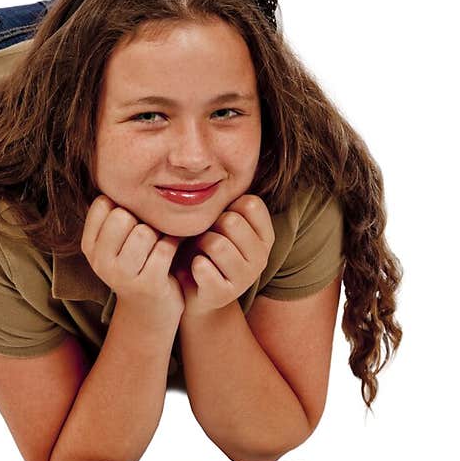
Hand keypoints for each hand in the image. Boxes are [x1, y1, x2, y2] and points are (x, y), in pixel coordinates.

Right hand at [81, 195, 183, 327]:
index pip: (103, 203)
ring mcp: (123, 275)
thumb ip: (115, 214)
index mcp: (90, 246)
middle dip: (141, 221)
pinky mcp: (149, 284)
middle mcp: (101, 262)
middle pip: (123, 216)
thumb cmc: (138, 264)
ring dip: (159, 235)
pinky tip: (173, 251)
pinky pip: (165, 247)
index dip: (124, 207)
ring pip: (144, 231)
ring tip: (159, 246)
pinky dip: (174, 244)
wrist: (151, 311)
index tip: (132, 223)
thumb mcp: (117, 243)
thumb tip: (120, 169)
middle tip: (148, 236)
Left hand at [174, 194, 274, 317]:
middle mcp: (262, 257)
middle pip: (232, 221)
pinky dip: (194, 265)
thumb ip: (228, 203)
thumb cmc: (206, 249)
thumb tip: (226, 166)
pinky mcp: (224, 295)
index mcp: (265, 236)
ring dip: (200, 245)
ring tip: (200, 253)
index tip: (221, 221)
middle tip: (206, 238)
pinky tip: (196, 269)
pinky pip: (203, 268)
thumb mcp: (221, 223)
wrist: (197, 293)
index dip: (228, 207)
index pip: (251, 204)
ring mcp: (245, 278)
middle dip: (211, 226)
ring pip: (216, 244)